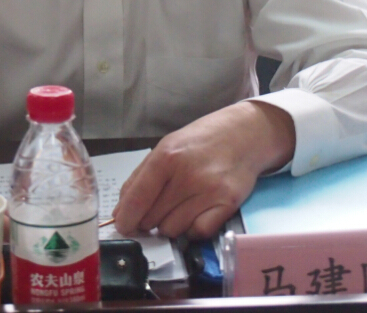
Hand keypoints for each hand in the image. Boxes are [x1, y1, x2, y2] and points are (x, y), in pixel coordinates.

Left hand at [112, 101, 295, 239]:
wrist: (245, 134)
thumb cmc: (202, 140)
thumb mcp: (167, 147)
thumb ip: (141, 178)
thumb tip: (121, 212)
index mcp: (167, 157)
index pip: (137, 199)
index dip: (125, 218)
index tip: (123, 226)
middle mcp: (188, 175)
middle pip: (152, 219)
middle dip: (149, 218)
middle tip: (159, 206)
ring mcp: (209, 191)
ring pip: (172, 230)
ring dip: (171, 223)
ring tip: (181, 204)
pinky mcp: (228, 205)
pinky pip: (197, 233)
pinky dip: (192, 228)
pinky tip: (196, 212)